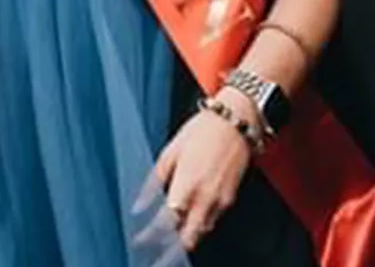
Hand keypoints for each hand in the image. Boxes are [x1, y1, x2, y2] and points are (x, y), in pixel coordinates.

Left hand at [153, 91, 254, 250]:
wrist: (236, 122)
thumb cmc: (200, 132)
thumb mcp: (170, 152)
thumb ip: (153, 182)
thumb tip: (139, 205)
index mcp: (186, 185)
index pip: (166, 222)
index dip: (151, 235)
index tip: (140, 240)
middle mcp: (205, 198)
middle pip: (188, 237)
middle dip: (171, 249)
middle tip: (156, 252)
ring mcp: (221, 201)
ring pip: (202, 232)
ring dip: (186, 239)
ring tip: (169, 243)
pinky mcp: (230, 199)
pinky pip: (213, 221)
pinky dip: (199, 227)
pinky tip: (189, 224)